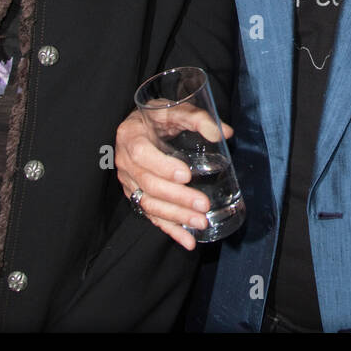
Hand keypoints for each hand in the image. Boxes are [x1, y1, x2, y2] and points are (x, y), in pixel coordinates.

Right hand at [114, 109, 233, 250]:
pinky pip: (151, 216)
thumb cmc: (158, 116)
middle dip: (177, 198)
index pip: (142, 155)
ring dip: (175, 217)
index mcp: (130, 136)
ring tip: (201, 223)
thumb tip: (225, 133)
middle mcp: (125, 162)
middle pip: (148, 185)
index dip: (163, 167)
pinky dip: (170, 230)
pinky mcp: (136, 196)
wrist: (139, 124)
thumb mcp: (174, 109)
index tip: (186, 175)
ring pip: (149, 204)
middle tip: (202, 205)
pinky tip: (188, 240)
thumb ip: (198, 119)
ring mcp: (128, 182)